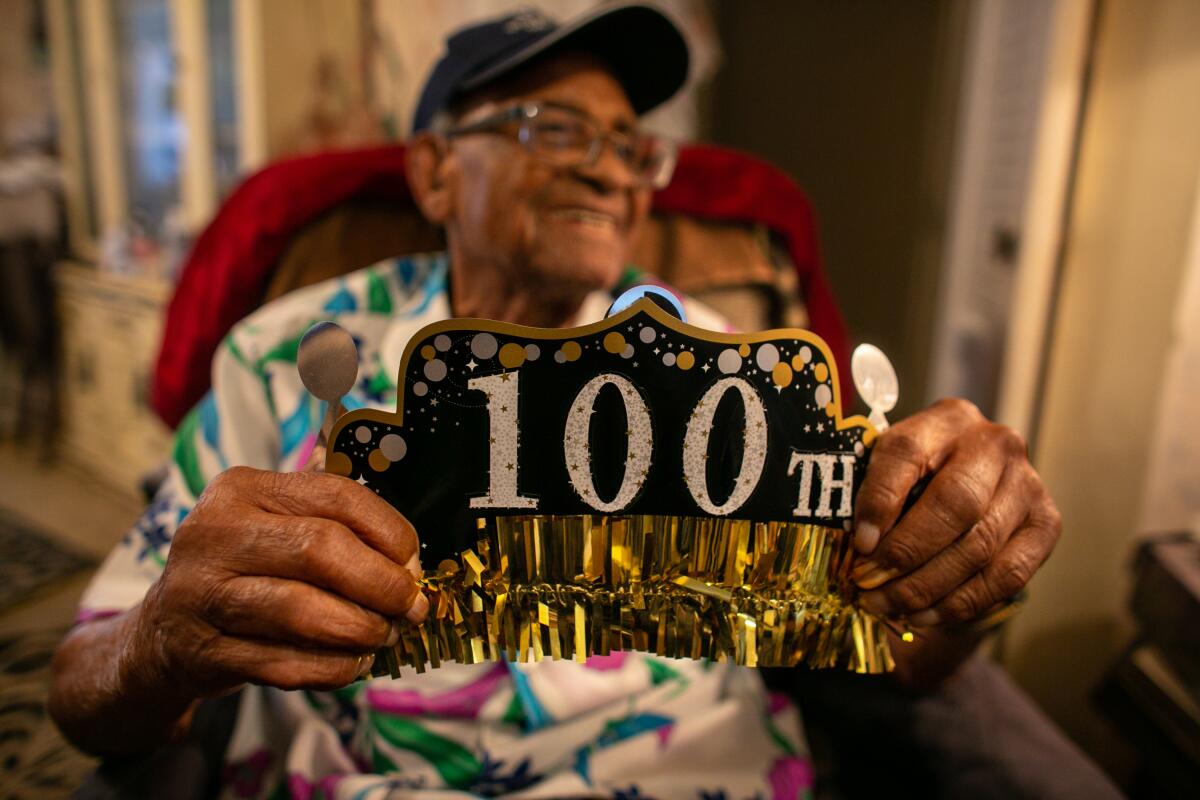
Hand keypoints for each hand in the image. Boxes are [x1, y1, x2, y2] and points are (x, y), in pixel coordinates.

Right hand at [133, 466, 427, 697]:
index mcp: (243, 488)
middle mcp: (214, 532)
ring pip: (302, 611)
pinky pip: (284, 664)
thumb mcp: (275, 524)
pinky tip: (352, 664)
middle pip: (321, 550)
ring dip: (359, 630)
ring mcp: (201, 593)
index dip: (390, 532)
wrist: (164, 633)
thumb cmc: (245, 570)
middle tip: (410, 608)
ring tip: (383, 636)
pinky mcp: (201, 651)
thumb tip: (411, 552)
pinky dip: (331, 668)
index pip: (336, 496)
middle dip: (381, 584)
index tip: (414, 563)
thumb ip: (335, 519)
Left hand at [850, 398, 1060, 626]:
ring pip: (980, 545)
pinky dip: (962, 602)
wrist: (975, 484)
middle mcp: (995, 444)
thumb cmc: (916, 478)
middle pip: (954, 503)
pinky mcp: (1046, 524)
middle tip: (869, 586)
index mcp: (944, 420)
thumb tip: (861, 549)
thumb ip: (872, 496)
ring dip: (929, 587)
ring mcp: (1028, 484)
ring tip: (890, 606)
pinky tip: (927, 615)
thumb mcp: (889, 471)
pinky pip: (1007, 575)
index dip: (880, 501)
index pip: (906, 454)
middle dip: (907, 553)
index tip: (859, 545)